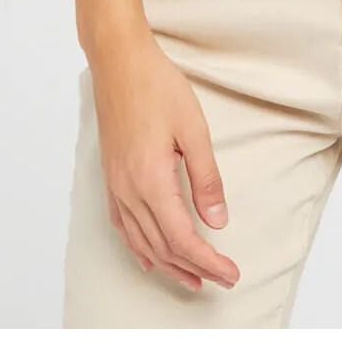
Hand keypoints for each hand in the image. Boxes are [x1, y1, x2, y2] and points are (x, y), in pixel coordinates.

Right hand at [87, 28, 240, 292]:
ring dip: (167, 265)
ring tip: (193, 279)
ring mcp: (116, 186)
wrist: (118, 62)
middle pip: (162, 247)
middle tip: (223, 279)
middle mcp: (128, 191)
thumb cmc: (157, 87)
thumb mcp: (193, 128)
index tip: (231, 273)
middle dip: (195, 268)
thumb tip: (218, 221)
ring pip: (141, 243)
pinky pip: (123, 227)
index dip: (209, 261)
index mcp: (151, 181)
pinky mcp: (110, 178)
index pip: (183, 238)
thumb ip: (206, 177)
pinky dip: (140, 249)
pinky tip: (150, 257)